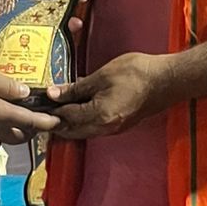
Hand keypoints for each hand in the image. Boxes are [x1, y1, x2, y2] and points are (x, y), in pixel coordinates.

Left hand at [0, 0, 88, 65]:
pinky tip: (65, 51)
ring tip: (74, 23)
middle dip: (69, 2)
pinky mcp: (29, 59)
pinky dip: (59, 54)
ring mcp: (29, 40)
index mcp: (12, 6)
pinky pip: (48, 55)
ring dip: (68, 25)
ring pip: (55, 30)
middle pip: (52, 8)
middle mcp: (24, 21)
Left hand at [50, 52, 174, 139]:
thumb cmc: (136, 73)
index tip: (40, 101)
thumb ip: (76, 88)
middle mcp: (104, 128)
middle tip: (45, 109)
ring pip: (83, 131)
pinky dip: (83, 120)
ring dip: (69, 122)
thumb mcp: (102, 76)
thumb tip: (54, 94)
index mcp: (98, 116)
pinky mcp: (120, 125)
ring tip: (58, 107)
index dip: (51, 108)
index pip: (66, 117)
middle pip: (72, 131)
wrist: (167, 80)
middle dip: (57, 122)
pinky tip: (79, 107)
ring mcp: (113, 129)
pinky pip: (94, 128)